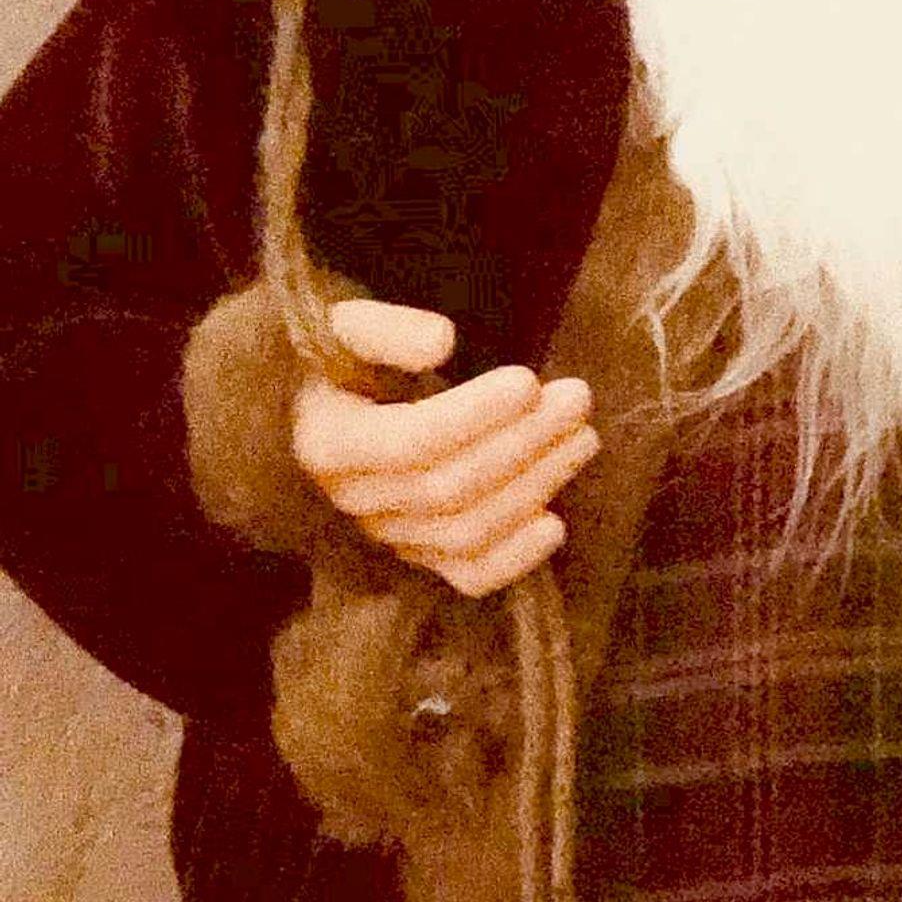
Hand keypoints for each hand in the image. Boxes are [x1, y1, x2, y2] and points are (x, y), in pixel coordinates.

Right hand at [291, 300, 599, 597]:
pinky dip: (517, 558)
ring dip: (536, 486)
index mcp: (327, 442)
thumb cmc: (340, 358)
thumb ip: (383, 329)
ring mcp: (390, 536)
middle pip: (449, 487)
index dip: (476, 415)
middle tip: (576, 399)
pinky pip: (469, 576)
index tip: (529, 382)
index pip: (411, 441)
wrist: (318, 408)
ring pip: (467, 531)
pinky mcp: (422, 557)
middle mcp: (354, 500)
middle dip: (524, 443)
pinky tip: (555, 524)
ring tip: (583, 437)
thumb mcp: (342, 325)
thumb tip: (441, 341)